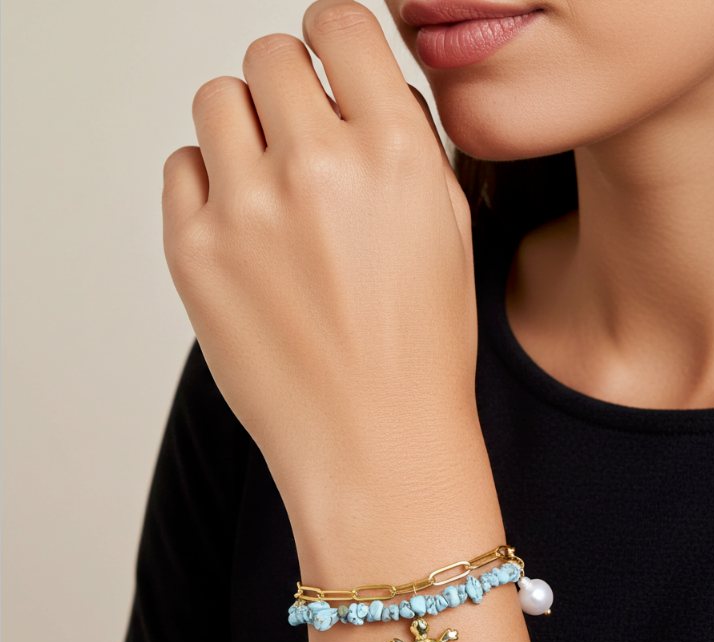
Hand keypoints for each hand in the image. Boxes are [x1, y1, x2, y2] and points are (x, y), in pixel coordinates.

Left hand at [161, 0, 479, 549]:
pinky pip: (182, 167)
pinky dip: (210, 182)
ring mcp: (246, 210)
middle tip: (302, 136)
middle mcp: (317, 168)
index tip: (327, 61)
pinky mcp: (193, 252)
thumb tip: (357, 88)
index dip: (332, 38)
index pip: (338, 24)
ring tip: (274, 187)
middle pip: (268, 56)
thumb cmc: (420, 351)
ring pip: (218, 101)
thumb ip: (402, 142)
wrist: (375, 442)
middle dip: (288, 87)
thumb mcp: (445, 229)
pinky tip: (245, 227)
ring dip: (245, 128)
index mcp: (394, 153)